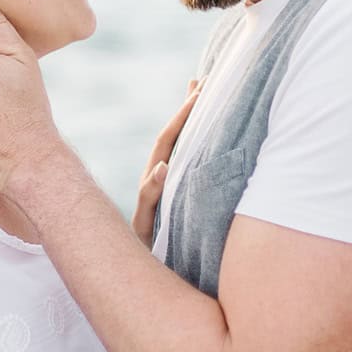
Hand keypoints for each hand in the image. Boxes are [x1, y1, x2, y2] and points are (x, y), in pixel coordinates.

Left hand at [134, 78, 200, 243]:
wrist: (144, 271)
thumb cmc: (146, 250)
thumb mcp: (145, 222)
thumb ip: (151, 195)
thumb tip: (161, 165)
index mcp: (154, 179)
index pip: (169, 140)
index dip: (182, 116)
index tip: (197, 92)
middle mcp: (161, 176)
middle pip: (176, 135)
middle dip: (190, 108)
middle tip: (206, 80)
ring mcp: (170, 183)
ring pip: (182, 145)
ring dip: (191, 119)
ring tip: (202, 92)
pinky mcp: (179, 193)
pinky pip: (189, 159)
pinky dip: (196, 140)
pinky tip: (207, 128)